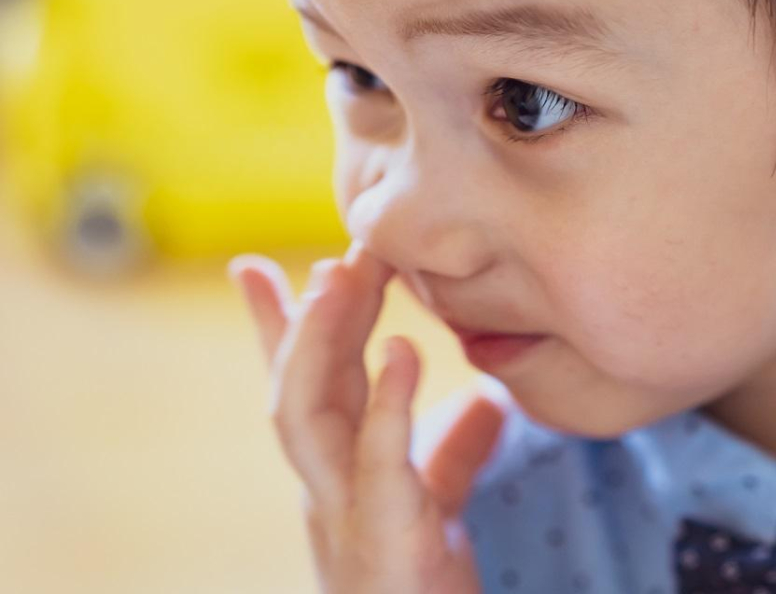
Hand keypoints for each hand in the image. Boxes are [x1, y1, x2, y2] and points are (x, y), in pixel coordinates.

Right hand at [228, 242, 503, 593]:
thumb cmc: (421, 584)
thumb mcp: (437, 503)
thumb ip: (450, 451)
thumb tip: (488, 399)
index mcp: (336, 473)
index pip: (301, 388)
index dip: (276, 329)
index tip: (250, 266)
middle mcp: (326, 488)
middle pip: (296, 386)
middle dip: (306, 315)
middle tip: (337, 251)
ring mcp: (344, 511)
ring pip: (299, 416)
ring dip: (313, 342)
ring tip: (338, 276)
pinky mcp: (384, 536)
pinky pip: (376, 460)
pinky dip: (386, 400)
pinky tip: (402, 348)